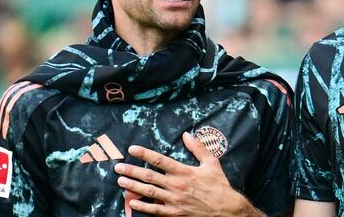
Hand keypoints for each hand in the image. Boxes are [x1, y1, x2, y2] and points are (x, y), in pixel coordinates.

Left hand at [114, 132, 263, 215]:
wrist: (226, 209)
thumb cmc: (219, 185)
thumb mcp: (211, 163)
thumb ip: (198, 148)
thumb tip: (187, 134)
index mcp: (184, 171)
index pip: (159, 160)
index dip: (144, 154)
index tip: (132, 149)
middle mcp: (176, 185)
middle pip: (148, 176)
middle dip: (131, 170)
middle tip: (118, 166)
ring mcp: (174, 200)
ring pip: (148, 192)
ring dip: (132, 186)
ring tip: (120, 181)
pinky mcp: (174, 213)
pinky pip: (155, 210)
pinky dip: (142, 207)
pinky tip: (131, 202)